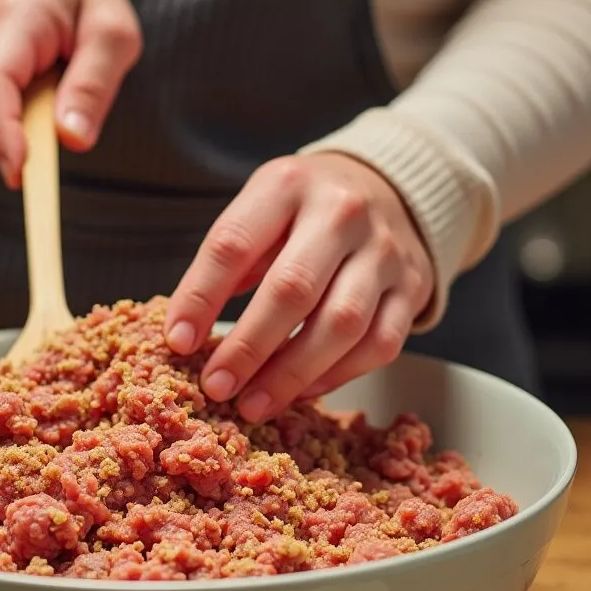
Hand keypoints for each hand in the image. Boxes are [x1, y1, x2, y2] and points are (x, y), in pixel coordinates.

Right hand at [0, 0, 142, 186]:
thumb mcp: (110, 28)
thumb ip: (94, 81)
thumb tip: (72, 139)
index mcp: (15, 22)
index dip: (3, 133)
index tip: (20, 173)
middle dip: (12, 150)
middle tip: (42, 191)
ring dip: (25, 137)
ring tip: (60, 124)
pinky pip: (1, 118)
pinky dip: (24, 131)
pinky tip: (48, 121)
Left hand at [165, 153, 434, 420]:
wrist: (389, 187)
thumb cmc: (304, 211)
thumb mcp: (260, 210)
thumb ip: (227, 263)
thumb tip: (186, 334)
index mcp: (287, 186)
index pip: (234, 244)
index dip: (201, 298)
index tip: (178, 342)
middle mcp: (342, 213)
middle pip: (292, 289)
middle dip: (248, 347)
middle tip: (216, 387)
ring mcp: (384, 252)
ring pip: (341, 323)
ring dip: (291, 373)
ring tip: (252, 404)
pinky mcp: (412, 289)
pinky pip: (378, 344)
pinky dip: (336, 375)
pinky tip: (301, 392)